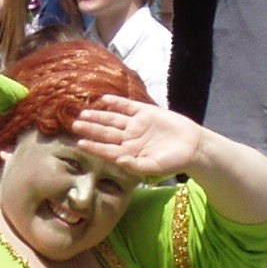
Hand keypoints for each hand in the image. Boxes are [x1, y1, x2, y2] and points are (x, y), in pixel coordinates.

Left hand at [70, 95, 208, 180]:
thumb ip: (135, 166)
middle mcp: (129, 139)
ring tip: (83, 113)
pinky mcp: (146, 112)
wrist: (193, 146)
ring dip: (98, 116)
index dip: (93, 146)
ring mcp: (136, 124)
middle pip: (106, 132)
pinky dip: (116, 102)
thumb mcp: (154, 167)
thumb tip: (118, 161)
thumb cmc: (174, 162)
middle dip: (90, 128)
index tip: (79, 143)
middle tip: (74, 124)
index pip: (106, 149)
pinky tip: (103, 99)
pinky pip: (127, 106)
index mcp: (129, 153)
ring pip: (113, 119)